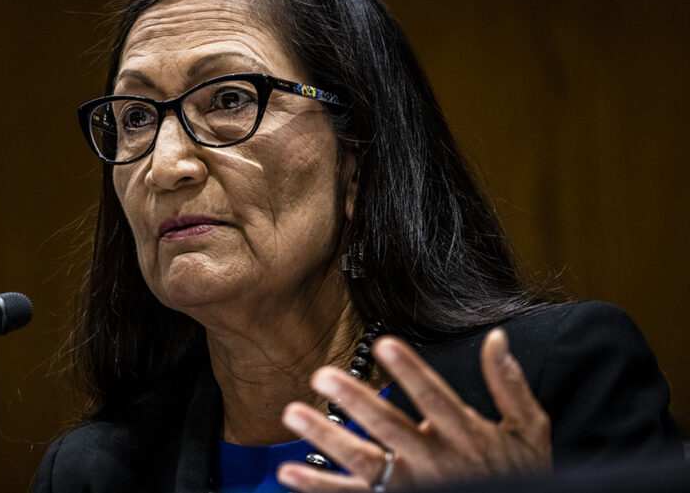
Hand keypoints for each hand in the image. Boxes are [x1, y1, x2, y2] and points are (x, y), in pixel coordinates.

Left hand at [277, 328, 550, 490]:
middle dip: (355, 401)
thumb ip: (509, 385)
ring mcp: (411, 488)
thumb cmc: (519, 474)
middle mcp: (434, 462)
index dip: (412, 372)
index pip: (435, 398)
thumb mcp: (527, 430)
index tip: (386, 344)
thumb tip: (497, 338)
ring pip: (364, 462)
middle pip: (390, 428)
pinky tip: (289, 471)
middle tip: (322, 374)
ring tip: (294, 414)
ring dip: (326, 438)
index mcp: (465, 435)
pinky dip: (319, 487)